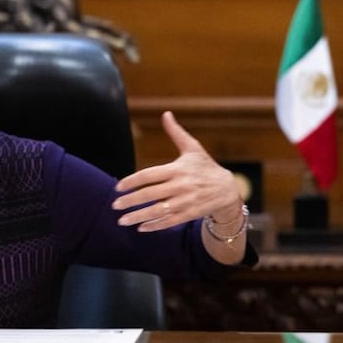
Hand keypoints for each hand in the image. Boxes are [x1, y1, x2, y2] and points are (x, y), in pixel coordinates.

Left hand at [113, 112, 240, 232]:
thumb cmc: (206, 166)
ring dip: (138, 216)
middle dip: (130, 201)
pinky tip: (140, 228)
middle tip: (114, 205)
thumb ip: (176, 133)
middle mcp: (180, 186)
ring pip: (157, 211)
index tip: (118, 187)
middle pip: (150, 194)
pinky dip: (154, 226)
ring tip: (122, 220)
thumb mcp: (193, 148)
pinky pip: (169, 222)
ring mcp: (185, 201)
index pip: (149, 175)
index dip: (132, 181)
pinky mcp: (190, 214)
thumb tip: (166, 114)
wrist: (227, 189)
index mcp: (177, 169)